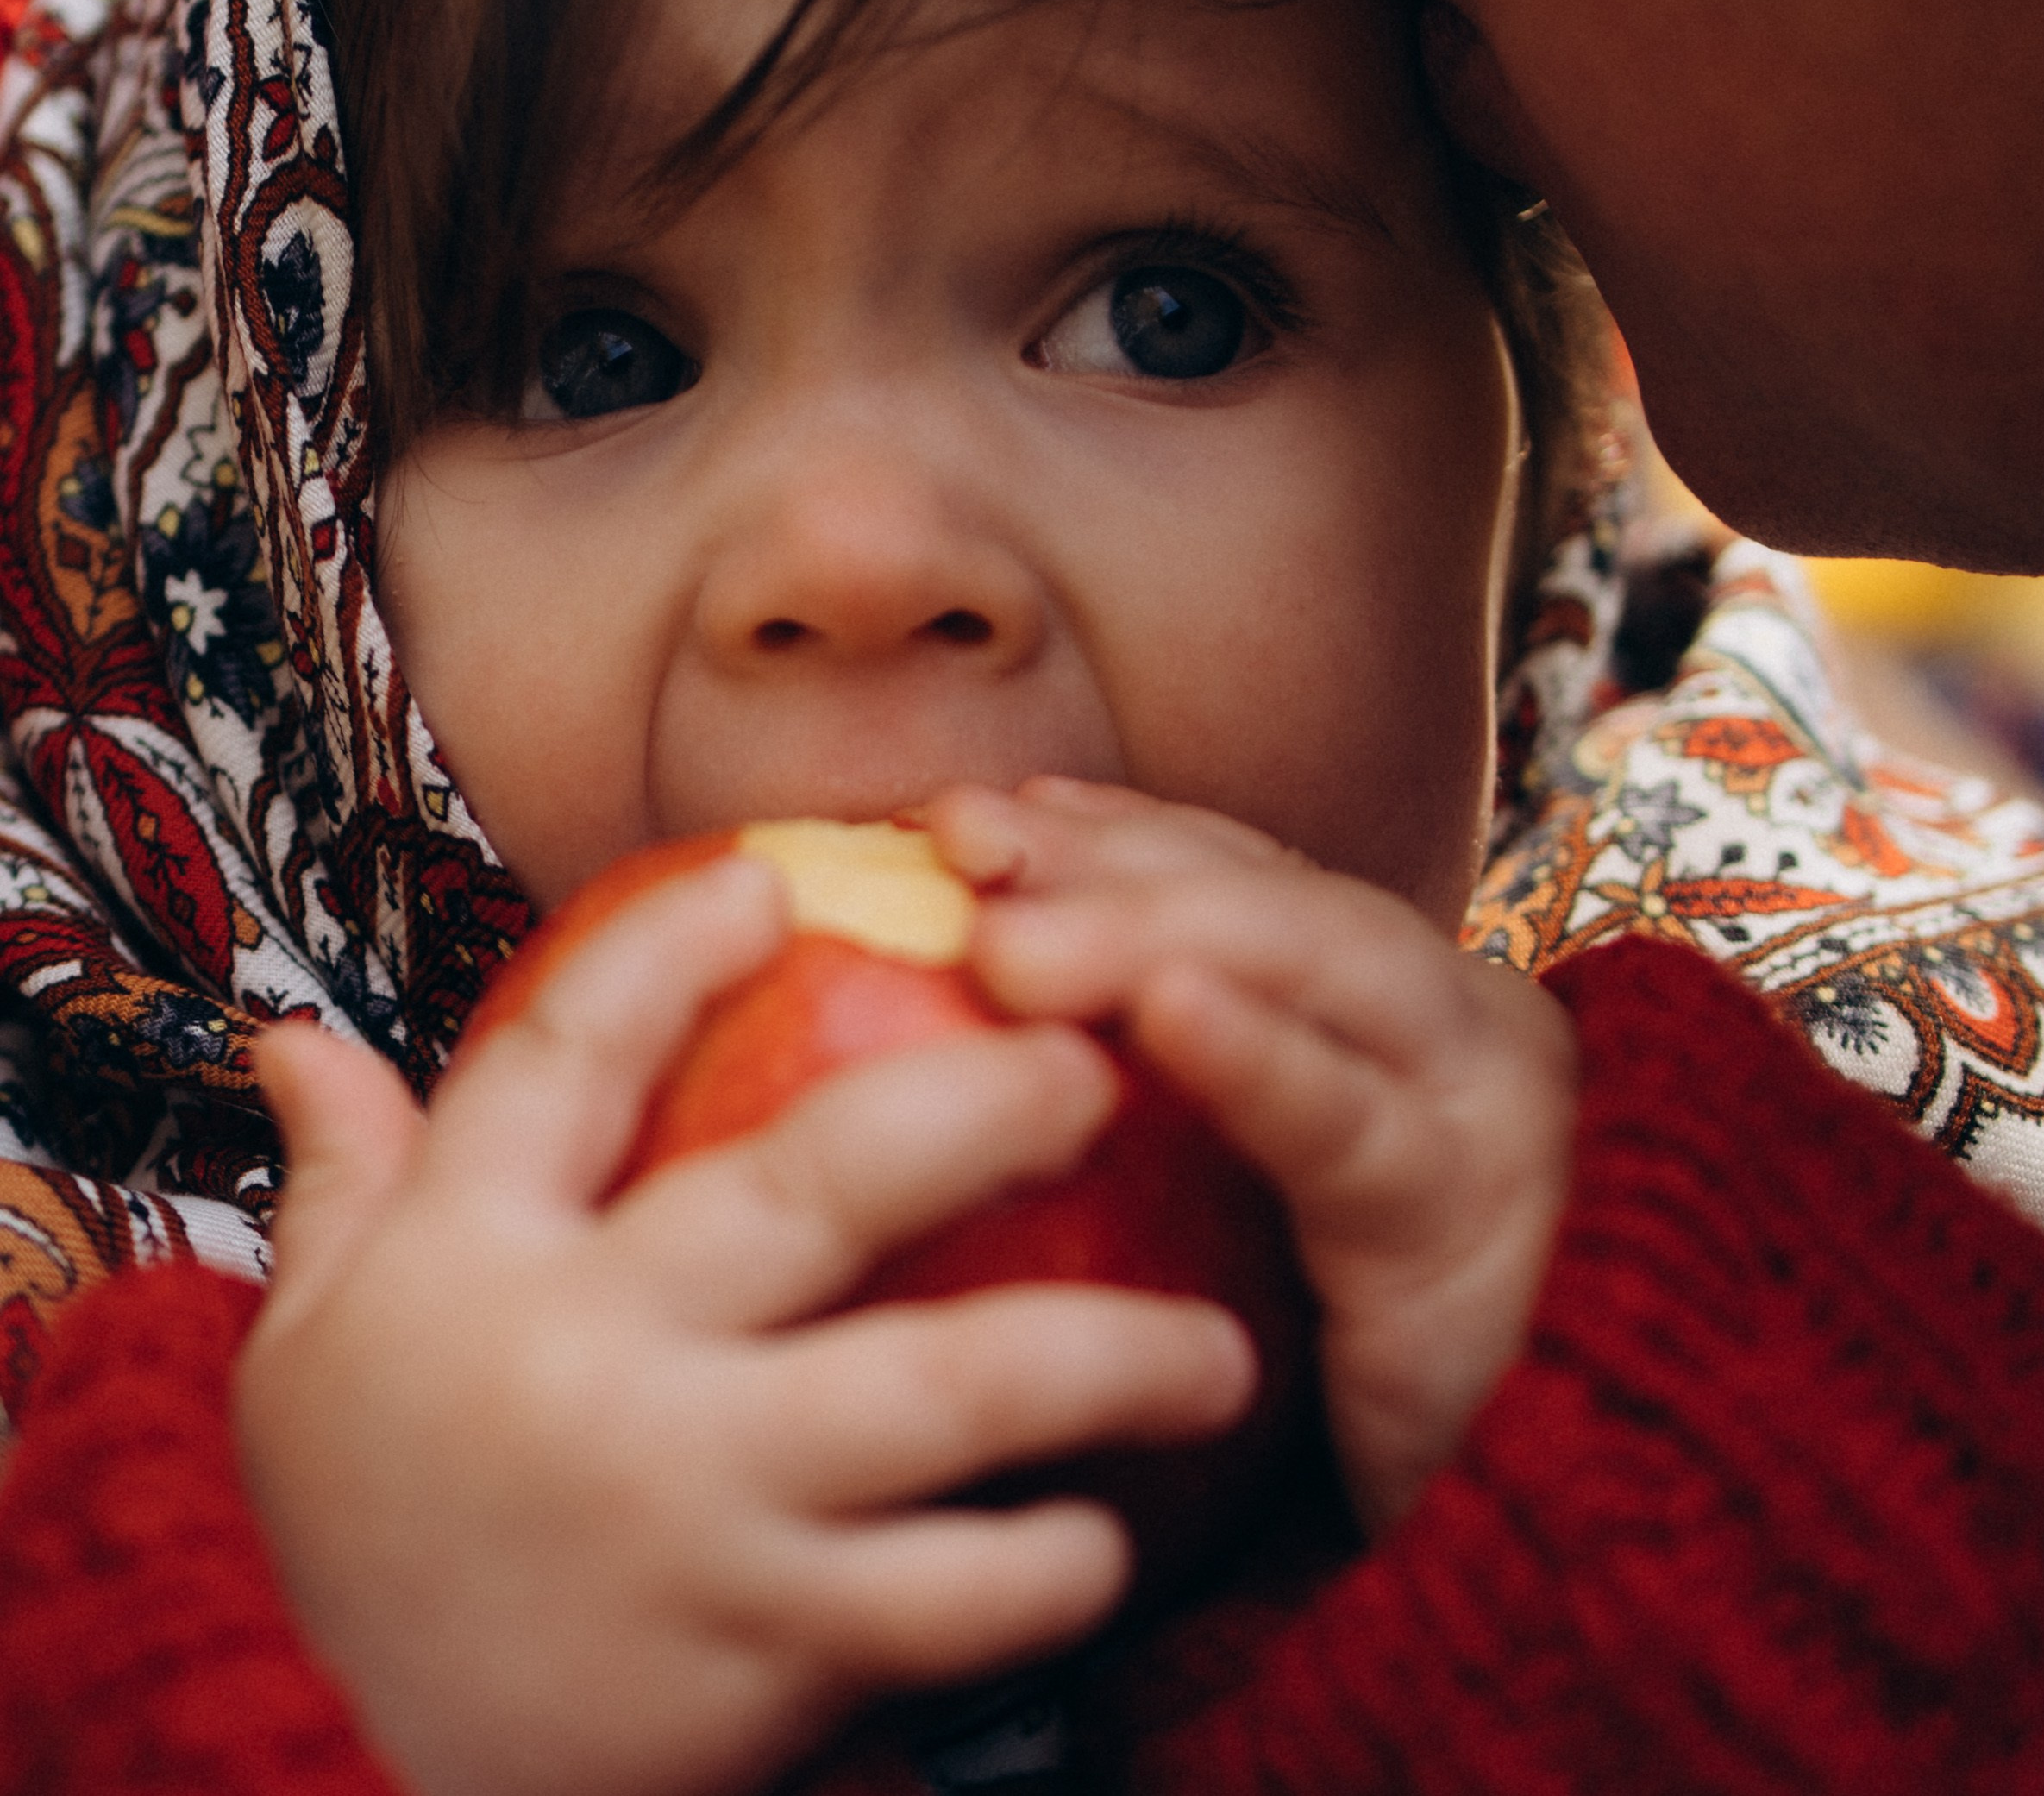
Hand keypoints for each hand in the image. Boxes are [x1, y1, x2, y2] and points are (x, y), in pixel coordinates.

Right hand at [235, 858, 1254, 1795]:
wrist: (314, 1785)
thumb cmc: (358, 1536)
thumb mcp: (313, 1347)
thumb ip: (345, 1180)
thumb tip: (297, 1031)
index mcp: (471, 1256)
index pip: (571, 1054)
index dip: (672, 947)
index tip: (783, 867)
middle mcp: (591, 1359)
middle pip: (810, 1187)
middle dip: (974, 1104)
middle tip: (1098, 1064)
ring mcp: (684, 1507)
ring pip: (932, 1394)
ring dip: (1099, 1354)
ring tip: (1220, 1348)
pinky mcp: (750, 1655)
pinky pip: (936, 1601)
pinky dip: (1039, 1573)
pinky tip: (1110, 1540)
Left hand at [931, 779, 1577, 1534]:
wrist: (1553, 1521)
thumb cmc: (1360, 1361)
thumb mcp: (1257, 1197)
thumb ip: (1159, 1093)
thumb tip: (954, 1003)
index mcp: (1390, 997)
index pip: (1239, 871)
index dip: (1105, 831)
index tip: (968, 816)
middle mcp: (1450, 1017)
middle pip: (1271, 897)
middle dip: (1109, 862)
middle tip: (957, 843)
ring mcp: (1478, 1106)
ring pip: (1325, 966)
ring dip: (1156, 932)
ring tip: (1012, 940)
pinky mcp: (1475, 1226)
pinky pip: (1358, 1131)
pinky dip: (1264, 1060)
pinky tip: (1172, 1017)